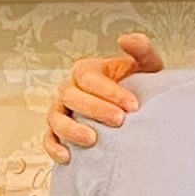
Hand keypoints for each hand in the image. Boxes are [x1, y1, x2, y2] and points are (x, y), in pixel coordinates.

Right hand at [44, 31, 164, 162]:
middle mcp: (70, 89)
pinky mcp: (58, 132)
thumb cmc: (138, 88)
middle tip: (119, 120)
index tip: (132, 105)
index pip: (90, 78)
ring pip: (56, 118)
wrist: (135, 113)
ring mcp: (62, 111)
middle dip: (95, 109)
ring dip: (71, 129)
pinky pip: (48, 138)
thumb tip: (126, 39)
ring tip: (93, 140)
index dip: (110, 91)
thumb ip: (141, 50)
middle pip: (72, 97)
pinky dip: (54, 147)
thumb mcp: (145, 67)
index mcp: (87, 71)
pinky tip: (68, 156)